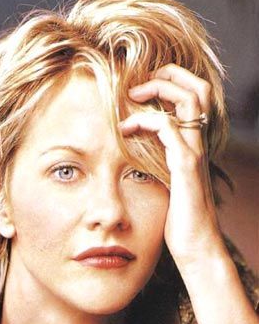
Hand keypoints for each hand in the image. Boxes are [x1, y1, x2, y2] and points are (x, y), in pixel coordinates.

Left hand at [119, 63, 225, 272]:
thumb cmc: (178, 221)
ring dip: (158, 90)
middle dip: (169, 75)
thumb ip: (156, 166)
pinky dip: (146, 121)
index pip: (194, 98)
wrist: (196, 247)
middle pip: (198, 89)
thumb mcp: (166, 186)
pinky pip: (170, 129)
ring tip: (131, 97)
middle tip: (137, 84)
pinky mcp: (185, 168)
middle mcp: (198, 145)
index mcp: (193, 147)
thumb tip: (132, 156)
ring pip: (190, 101)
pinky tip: (125, 129)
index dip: (172, 83)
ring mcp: (194, 154)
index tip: (140, 89)